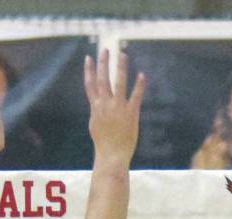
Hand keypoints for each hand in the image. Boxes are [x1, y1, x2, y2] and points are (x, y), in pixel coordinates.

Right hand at [85, 49, 145, 166]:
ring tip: (123, 54)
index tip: (89, 57)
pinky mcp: (131, 114)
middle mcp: (105, 104)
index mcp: (95, 107)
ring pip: (118, 82)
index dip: (89, 70)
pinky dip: (139, 85)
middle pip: (103, 78)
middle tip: (106, 48)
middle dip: (103, 62)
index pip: (90, 84)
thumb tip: (95, 104)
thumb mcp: (95, 124)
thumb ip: (96, 111)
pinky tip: (142, 75)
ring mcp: (118, 108)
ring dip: (120, 67)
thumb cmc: (104, 143)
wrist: (112, 155)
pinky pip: (136, 96)